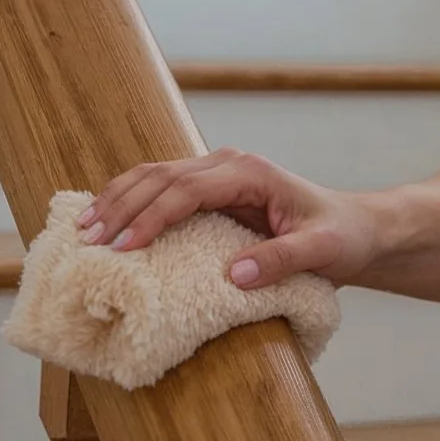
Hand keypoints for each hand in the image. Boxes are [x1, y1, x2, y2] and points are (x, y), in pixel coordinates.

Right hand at [75, 148, 382, 289]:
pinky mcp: (210, 190)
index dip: (153, 216)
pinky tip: (103, 221)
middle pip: (161, 177)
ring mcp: (217, 174)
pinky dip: (128, 202)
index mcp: (251, 173)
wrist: (357, 227)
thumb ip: (283, 260)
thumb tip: (234, 275)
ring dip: (116, 201)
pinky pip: (160, 189)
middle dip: (121, 207)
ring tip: (82, 231)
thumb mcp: (322, 252)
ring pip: (153, 176)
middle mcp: (229, 165)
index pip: (188, 189)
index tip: (125, 248)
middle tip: (87, 241)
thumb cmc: (342, 238)